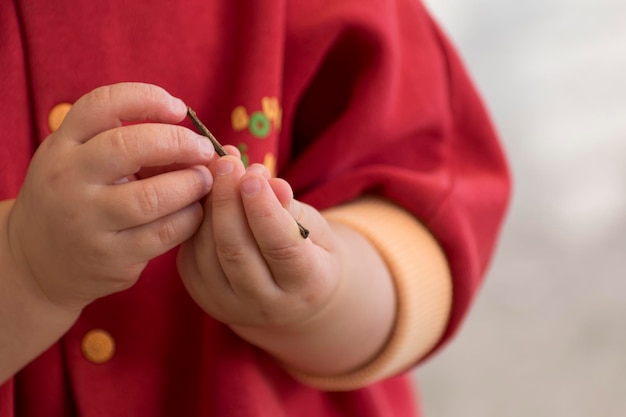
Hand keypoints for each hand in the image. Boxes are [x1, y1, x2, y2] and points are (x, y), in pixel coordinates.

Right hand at [7, 83, 214, 310]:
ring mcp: (87, 221)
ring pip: (152, 196)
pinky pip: (164, 233)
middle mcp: (68, 180)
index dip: (147, 98)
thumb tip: (196, 141)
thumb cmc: (77, 199)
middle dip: (179, 143)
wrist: (40, 261)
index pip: (102, 105)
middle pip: (129, 146)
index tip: (180, 109)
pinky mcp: (110, 257)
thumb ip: (126, 144)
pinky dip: (190, 217)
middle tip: (204, 149)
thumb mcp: (82, 162)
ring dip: (191, 184)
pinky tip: (195, 211)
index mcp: (63, 146)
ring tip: (205, 180)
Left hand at [178, 155, 340, 329]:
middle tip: (227, 162)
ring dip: (208, 204)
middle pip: (236, 251)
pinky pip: (192, 253)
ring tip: (218, 168)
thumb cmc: (308, 251)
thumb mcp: (314, 228)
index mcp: (307, 286)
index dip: (265, 211)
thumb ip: (291, 209)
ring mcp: (230, 305)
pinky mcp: (203, 295)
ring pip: (208, 251)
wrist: (290, 296)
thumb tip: (270, 182)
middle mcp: (267, 305)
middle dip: (228, 201)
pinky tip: (205, 191)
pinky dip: (196, 218)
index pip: (282, 249)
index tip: (253, 175)